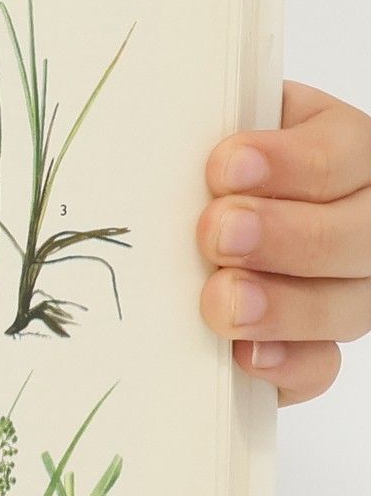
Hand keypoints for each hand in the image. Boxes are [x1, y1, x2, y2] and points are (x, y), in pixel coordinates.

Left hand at [199, 82, 370, 404]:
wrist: (169, 223)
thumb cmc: (185, 162)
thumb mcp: (199, 131)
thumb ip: (196, 134)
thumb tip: (146, 135)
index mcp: (335, 147)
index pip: (340, 153)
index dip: (290, 162)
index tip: (222, 169)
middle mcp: (357, 217)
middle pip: (358, 233)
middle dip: (288, 236)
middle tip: (218, 235)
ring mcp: (345, 285)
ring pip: (350, 303)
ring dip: (286, 306)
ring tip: (223, 303)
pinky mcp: (314, 344)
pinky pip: (322, 364)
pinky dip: (289, 363)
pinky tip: (248, 356)